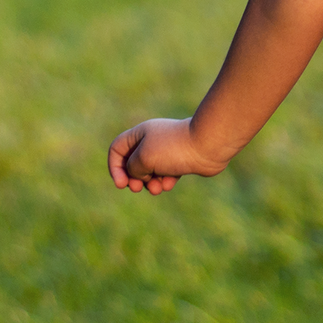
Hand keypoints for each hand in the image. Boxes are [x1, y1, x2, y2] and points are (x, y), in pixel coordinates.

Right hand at [107, 117, 226, 195]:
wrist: (207, 146)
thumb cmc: (174, 149)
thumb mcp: (144, 158)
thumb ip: (132, 168)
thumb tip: (138, 175)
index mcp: (141, 134)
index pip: (117, 149)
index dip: (115, 167)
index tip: (122, 184)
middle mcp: (152, 140)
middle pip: (132, 162)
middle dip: (133, 179)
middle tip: (138, 188)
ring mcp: (167, 150)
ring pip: (150, 171)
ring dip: (150, 183)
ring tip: (157, 189)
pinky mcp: (180, 160)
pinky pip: (166, 174)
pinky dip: (166, 181)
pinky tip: (171, 183)